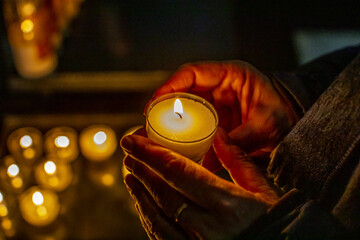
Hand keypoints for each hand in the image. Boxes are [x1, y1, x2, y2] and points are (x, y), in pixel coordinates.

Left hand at [120, 128, 278, 239]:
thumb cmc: (277, 223)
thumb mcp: (264, 191)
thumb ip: (238, 161)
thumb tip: (218, 134)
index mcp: (226, 204)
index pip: (178, 171)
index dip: (150, 153)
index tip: (132, 141)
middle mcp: (206, 227)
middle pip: (162, 192)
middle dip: (141, 170)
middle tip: (129, 155)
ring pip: (157, 217)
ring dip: (140, 194)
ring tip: (131, 175)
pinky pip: (161, 238)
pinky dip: (150, 218)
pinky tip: (145, 205)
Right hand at [146, 61, 298, 170]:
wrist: (293, 125)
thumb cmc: (285, 115)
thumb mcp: (267, 125)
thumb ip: (242, 137)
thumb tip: (216, 148)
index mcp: (231, 76)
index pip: (193, 73)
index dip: (171, 86)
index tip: (155, 102)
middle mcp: (219, 88)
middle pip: (183, 93)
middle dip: (164, 108)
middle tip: (148, 125)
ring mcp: (216, 105)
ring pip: (186, 112)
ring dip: (171, 126)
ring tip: (154, 140)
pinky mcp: (215, 122)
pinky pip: (195, 129)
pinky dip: (186, 140)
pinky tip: (175, 153)